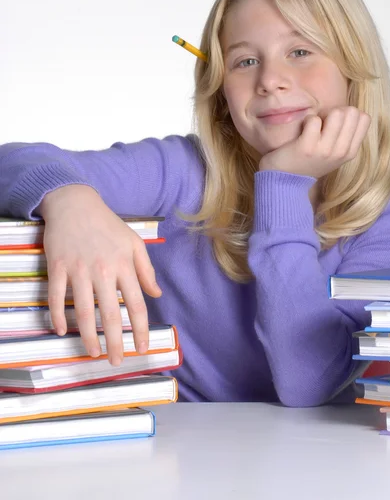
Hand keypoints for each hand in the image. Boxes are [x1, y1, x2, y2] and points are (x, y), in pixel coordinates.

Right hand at [39, 185, 161, 365]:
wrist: (75, 203)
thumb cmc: (108, 225)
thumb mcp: (134, 243)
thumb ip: (146, 270)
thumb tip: (157, 294)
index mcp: (124, 265)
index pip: (136, 304)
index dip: (141, 329)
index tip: (142, 348)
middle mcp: (103, 271)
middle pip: (111, 313)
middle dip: (116, 341)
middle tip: (117, 362)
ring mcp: (78, 270)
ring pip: (84, 310)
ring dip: (89, 336)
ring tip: (94, 353)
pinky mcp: (57, 267)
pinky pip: (56, 297)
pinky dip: (58, 316)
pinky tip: (61, 331)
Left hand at [258, 106, 370, 178]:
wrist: (286, 182)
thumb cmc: (310, 161)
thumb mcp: (335, 154)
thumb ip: (346, 136)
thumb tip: (351, 111)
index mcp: (350, 152)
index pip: (365, 118)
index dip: (348, 114)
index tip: (336, 123)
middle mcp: (341, 152)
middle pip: (352, 112)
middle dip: (336, 111)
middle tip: (323, 124)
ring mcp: (325, 150)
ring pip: (337, 113)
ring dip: (322, 115)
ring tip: (314, 127)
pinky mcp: (307, 147)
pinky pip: (314, 120)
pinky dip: (307, 120)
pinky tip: (303, 131)